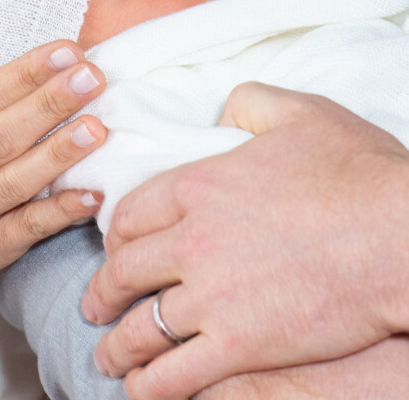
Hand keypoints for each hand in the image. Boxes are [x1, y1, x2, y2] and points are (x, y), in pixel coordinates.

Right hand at [0, 0, 106, 393]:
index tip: (64, 49)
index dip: (20, 76)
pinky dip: (60, 213)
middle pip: (0, 138)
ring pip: (16, 184)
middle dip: (49, 106)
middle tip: (93, 76)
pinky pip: (26, 230)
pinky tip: (93, 193)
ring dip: (59, 156)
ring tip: (99, 127)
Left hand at [82, 82, 408, 398]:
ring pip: (142, 328)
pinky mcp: (240, 344)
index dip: (114, 236)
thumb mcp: (297, 112)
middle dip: (102, 292)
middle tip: (95, 305)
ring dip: (117, 345)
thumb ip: (246, 104)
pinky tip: (141, 388)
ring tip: (109, 355)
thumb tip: (221, 115)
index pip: (129, 215)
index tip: (114, 250)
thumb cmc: (354, 170)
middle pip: (123, 272)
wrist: (401, 232)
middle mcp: (191, 241)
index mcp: (197, 185)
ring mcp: (212, 296)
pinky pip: (177, 375)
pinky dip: (150, 385)